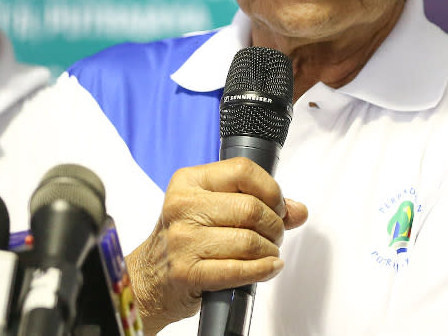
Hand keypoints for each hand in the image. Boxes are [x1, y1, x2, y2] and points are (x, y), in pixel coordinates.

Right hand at [125, 157, 307, 334]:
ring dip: (270, 251)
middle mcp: (182, 206)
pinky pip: (241, 270)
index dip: (270, 189)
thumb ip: (257, 202)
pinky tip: (268, 267)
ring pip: (249, 241)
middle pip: (251, 208)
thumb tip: (298, 210)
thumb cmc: (186, 238)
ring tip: (267, 252)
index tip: (277, 205)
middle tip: (274, 235)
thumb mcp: (212, 209)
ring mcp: (183, 240)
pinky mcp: (188, 272)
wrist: (150, 277)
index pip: (242, 170)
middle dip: (275, 225)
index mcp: (188, 181)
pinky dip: (264, 270)